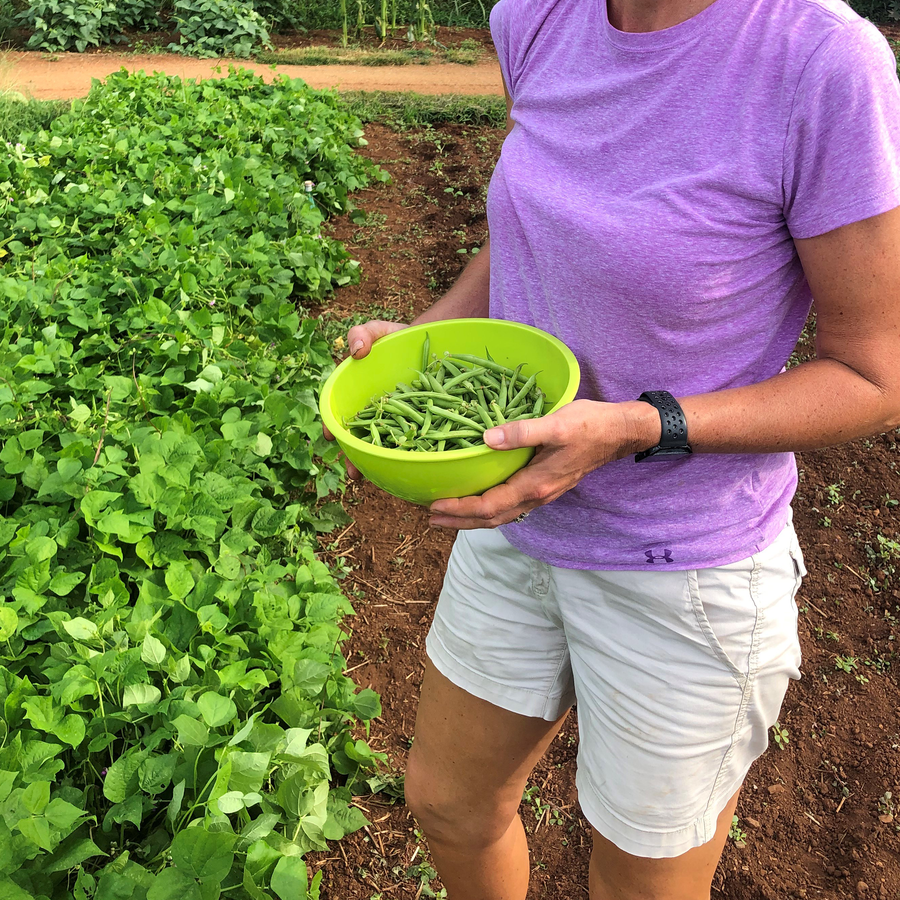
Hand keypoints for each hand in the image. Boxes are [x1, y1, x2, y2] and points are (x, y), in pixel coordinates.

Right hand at [322, 320, 407, 479]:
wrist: (435, 345)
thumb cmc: (401, 339)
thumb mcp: (381, 332)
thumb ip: (364, 334)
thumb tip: (355, 352)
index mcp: (361, 396)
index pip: (342, 415)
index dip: (334, 428)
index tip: (330, 436)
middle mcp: (378, 414)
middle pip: (362, 438)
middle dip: (356, 456)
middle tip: (354, 472)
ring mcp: (400, 423)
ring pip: (387, 447)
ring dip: (380, 463)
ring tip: (378, 479)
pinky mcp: (423, 427)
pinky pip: (416, 444)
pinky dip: (413, 456)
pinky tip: (413, 469)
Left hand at [428, 399, 657, 528]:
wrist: (619, 433)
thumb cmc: (589, 425)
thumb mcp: (556, 423)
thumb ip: (522, 432)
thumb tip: (487, 438)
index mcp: (535, 484)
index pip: (489, 505)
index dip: (460, 508)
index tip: (434, 505)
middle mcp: (536, 495)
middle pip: (491, 518)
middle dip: (459, 521)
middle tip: (430, 517)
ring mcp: (541, 494)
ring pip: (501, 515)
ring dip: (472, 518)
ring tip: (447, 514)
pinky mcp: (544, 486)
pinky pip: (510, 505)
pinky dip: (488, 508)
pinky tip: (478, 499)